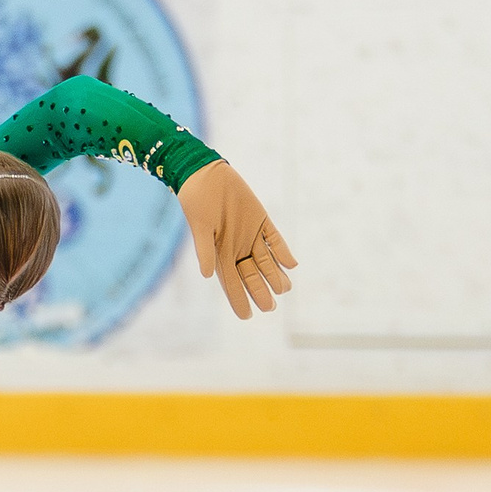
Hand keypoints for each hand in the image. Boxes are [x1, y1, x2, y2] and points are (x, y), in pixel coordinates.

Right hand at [178, 160, 295, 319]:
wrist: (206, 175)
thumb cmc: (198, 201)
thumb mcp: (200, 227)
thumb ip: (205, 250)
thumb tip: (207, 275)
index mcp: (220, 253)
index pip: (231, 282)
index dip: (239, 299)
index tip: (247, 316)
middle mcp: (236, 247)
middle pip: (251, 275)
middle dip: (261, 291)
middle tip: (270, 307)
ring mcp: (250, 234)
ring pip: (266, 260)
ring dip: (275, 274)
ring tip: (285, 288)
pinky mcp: (261, 219)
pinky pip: (275, 239)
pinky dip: (283, 251)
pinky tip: (292, 264)